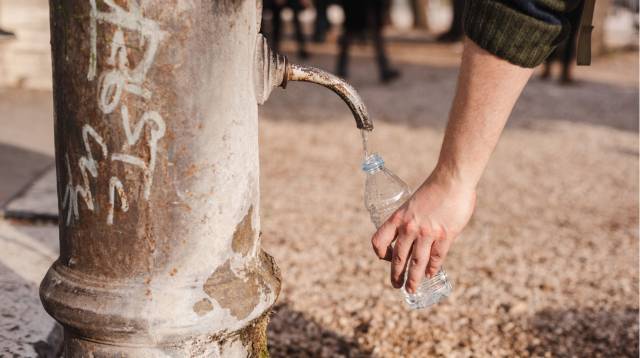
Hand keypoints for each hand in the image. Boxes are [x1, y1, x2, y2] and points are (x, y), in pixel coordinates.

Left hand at [370, 168, 475, 292]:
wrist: (452, 179)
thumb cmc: (434, 188)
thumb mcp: (413, 203)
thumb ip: (413, 220)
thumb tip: (418, 236)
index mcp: (398, 218)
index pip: (379, 240)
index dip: (380, 252)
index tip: (386, 258)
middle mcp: (409, 228)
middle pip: (398, 258)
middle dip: (396, 275)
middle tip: (396, 285)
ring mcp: (427, 233)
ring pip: (416, 263)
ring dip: (413, 279)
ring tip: (411, 289)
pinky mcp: (445, 236)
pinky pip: (436, 258)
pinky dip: (432, 268)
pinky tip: (431, 274)